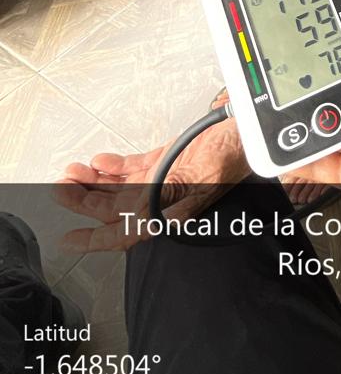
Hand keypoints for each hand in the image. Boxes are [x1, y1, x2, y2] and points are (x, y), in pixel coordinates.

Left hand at [55, 116, 248, 251]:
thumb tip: (134, 212)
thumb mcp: (197, 177)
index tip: (69, 240)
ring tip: (71, 172)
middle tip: (61, 189)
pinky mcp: (166, 162)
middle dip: (84, 200)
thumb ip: (164, 194)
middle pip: (113, 208)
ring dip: (93, 181)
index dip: (94, 239)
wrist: (246, 134)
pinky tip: (99, 162)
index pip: (122, 233)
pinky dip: (113, 166)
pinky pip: (133, 168)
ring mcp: (162, 180)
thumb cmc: (230, 158)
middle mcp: (160, 199)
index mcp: (167, 211)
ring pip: (118, 188)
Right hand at [295, 15, 340, 190]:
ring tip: (273, 100)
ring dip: (297, 114)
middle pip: (334, 87)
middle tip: (283, 65)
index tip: (312, 29)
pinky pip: (316, 163)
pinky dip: (295, 156)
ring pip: (319, 122)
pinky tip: (280, 145)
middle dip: (308, 77)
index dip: (339, 42)